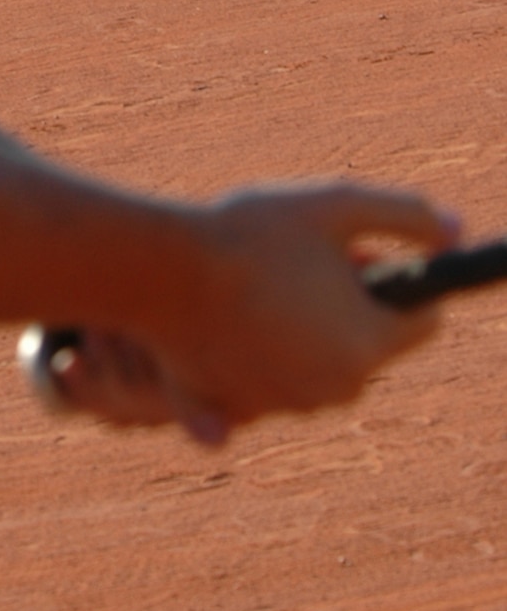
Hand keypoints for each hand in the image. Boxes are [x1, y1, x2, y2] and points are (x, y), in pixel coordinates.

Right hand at [46, 183, 457, 444]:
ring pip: (314, 359)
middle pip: (365, 341)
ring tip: (257, 278)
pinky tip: (227, 316)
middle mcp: (334, 389)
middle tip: (297, 257)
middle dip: (345, 302)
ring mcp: (283, 403)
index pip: (422, 320)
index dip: (392, 275)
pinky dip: (254, 352)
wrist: (154, 270)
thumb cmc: (247, 233)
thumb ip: (405, 216)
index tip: (353, 249)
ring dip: (301, 324)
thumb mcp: (334, 204)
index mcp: (366, 345)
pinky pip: (263, 379)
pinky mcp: (237, 407)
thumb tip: (456, 230)